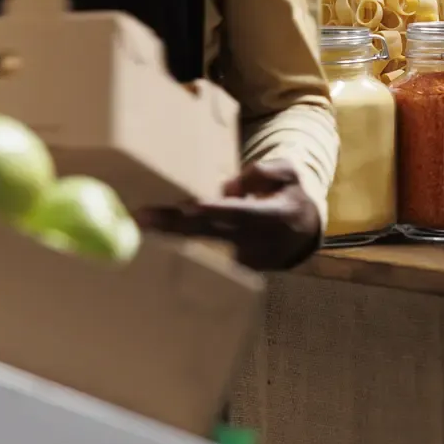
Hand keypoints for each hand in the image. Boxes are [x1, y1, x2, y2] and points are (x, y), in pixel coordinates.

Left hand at [137, 158, 322, 271]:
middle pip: (210, 232)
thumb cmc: (290, 196)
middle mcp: (254, 242)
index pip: (238, 213)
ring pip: (203, 246)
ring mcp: (242, 261)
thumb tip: (227, 188)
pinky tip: (156, 234)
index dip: (214, 211)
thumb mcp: (288, 173)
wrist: (303, 234)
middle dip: (174, 225)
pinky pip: (204, 254)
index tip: (189, 208)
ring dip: (170, 236)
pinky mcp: (233, 270)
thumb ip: (261, 173)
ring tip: (140, 224)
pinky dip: (180, 244)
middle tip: (142, 217)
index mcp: (272, 217)